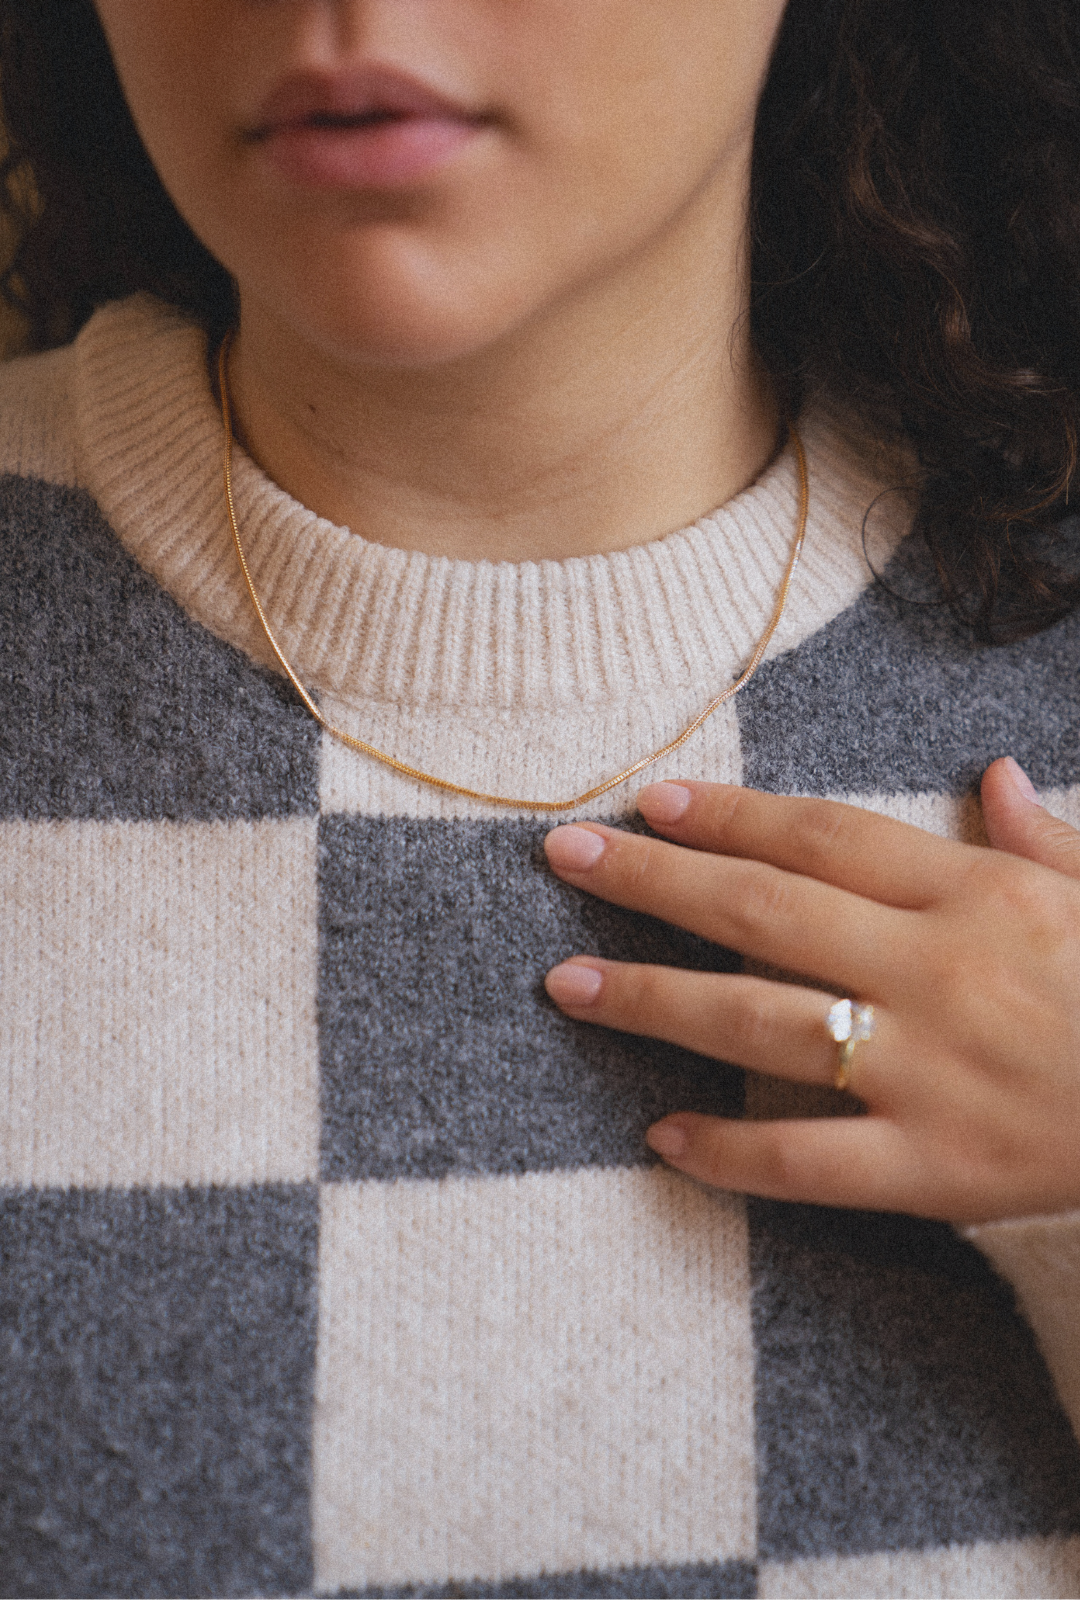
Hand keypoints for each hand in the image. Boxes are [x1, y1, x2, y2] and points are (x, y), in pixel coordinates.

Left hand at [543, 759, 1079, 1224]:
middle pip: (765, 911)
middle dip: (655, 880)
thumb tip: (993, 776)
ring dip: (654, 1000)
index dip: (728, 815)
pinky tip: (661, 1137)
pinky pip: (809, 1161)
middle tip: (564, 858)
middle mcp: (936, 972)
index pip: (823, 837)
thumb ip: (1042, 838)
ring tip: (567, 984)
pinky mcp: (934, 1168)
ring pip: (761, 1024)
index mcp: (975, 897)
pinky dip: (728, 1150)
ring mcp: (928, 1072)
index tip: (650, 800)